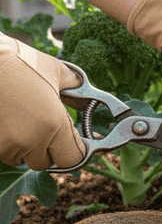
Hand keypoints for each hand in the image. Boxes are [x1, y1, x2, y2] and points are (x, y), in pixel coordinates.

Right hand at [0, 33, 84, 168]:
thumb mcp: (57, 72)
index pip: (73, 159)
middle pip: (46, 162)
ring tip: (23, 121)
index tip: (73, 141)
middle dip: (48, 150)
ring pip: (22, 159)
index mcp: (54, 124)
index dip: (75, 150)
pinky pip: (3, 153)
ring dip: (26, 148)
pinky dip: (8, 144)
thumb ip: (79, 93)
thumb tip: (90, 104)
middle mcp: (31, 140)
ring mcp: (5, 144)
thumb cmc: (20, 61)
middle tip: (46, 128)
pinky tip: (8, 122)